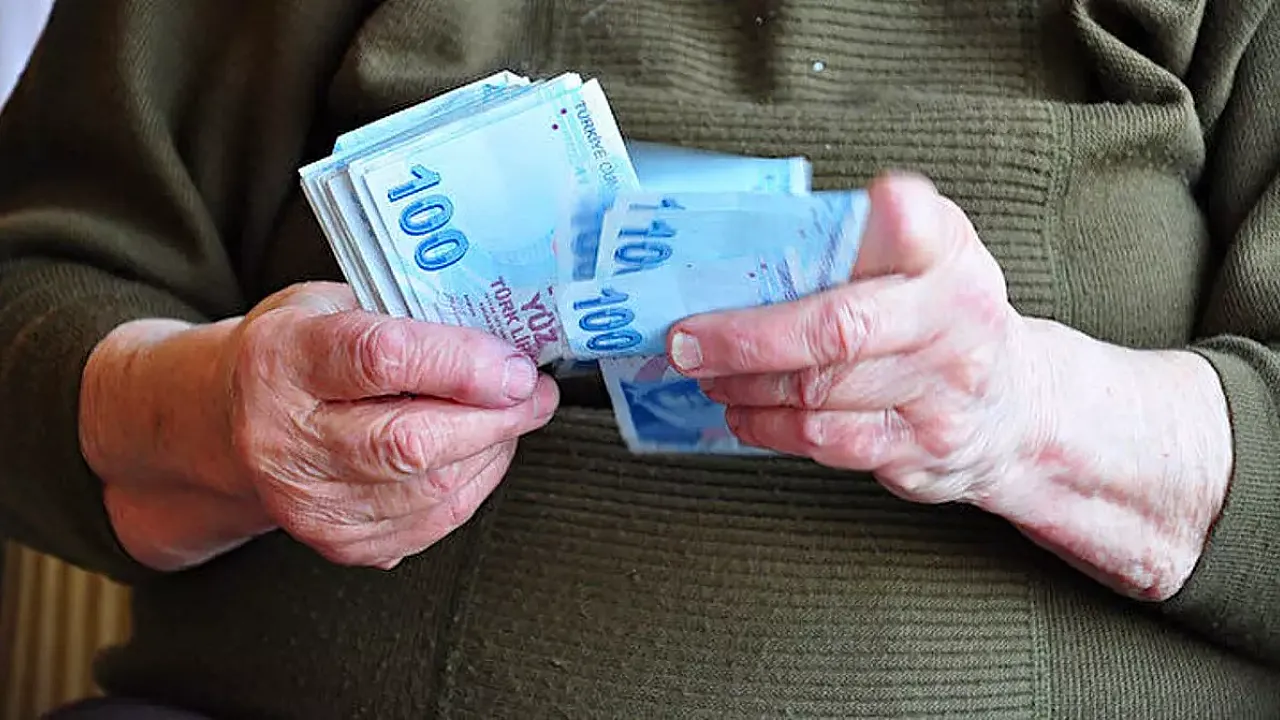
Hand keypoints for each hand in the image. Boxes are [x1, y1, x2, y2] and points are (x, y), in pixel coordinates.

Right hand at [81, 282, 557, 571]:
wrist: (218, 426)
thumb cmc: (293, 352)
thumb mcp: (328, 304)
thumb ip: (404, 314)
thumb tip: (502, 333)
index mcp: (280, 360)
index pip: (381, 360)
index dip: (463, 363)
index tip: (517, 363)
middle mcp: (284, 439)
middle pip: (412, 442)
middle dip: (496, 417)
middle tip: (536, 392)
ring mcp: (308, 503)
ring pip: (433, 490)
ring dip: (494, 450)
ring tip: (513, 416)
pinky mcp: (339, 543)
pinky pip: (432, 522)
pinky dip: (474, 483)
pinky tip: (481, 452)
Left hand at [666, 173, 1232, 600]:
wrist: (1017, 412)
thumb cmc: (941, 321)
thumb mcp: (927, 261)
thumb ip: (864, 242)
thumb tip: (748, 244)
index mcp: (950, 256)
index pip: (918, 227)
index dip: (890, 218)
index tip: (872, 204)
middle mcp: (958, 321)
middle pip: (839, 329)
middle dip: (746, 336)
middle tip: (685, 338)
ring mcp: (943, 394)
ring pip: (819, 392)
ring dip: (743, 384)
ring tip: (701, 372)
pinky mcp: (920, 450)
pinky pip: (825, 440)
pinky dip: (766, 425)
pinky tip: (740, 410)